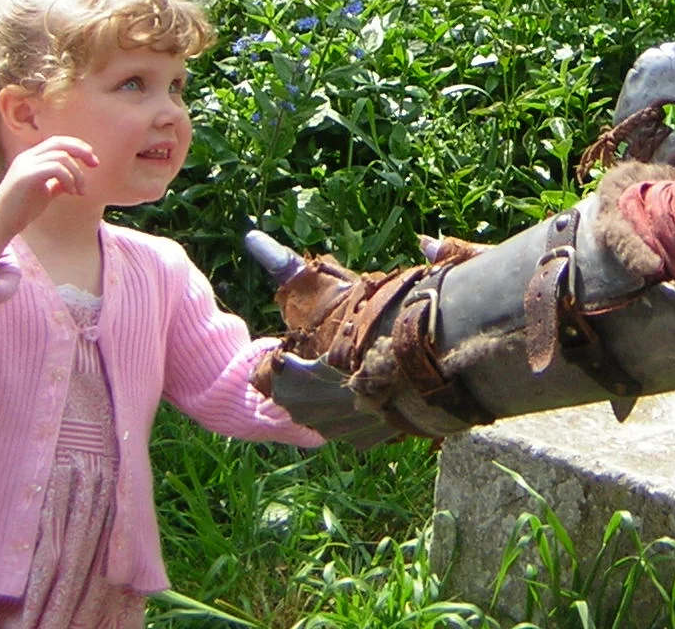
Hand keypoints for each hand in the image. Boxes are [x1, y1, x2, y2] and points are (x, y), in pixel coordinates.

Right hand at [0, 135, 98, 262]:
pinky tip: (71, 192)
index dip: (78, 146)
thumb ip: (58, 182)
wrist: (0, 222)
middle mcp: (27, 157)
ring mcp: (26, 165)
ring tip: (79, 191)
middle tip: (95, 164)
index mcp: (31, 158)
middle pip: (60, 142)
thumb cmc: (21, 209)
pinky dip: (69, 179)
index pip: (58, 142)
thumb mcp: (45, 192)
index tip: (93, 161)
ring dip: (77, 174)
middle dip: (82, 151)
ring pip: (61, 157)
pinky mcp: (26, 176)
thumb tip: (75, 178)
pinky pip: (55, 168)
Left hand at [247, 244, 427, 446]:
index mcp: (286, 380)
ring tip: (358, 361)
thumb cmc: (367, 317)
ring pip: (327, 411)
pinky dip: (362, 404)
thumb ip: (282, 263)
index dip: (284, 352)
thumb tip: (250, 236)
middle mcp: (305, 413)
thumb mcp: (323, 286)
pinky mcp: (369, 438)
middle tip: (334, 345)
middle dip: (309, 372)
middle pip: (296, 393)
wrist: (424, 354)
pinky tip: (377, 380)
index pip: (266, 372)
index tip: (300, 338)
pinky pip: (356, 422)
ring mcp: (338, 430)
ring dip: (336, 391)